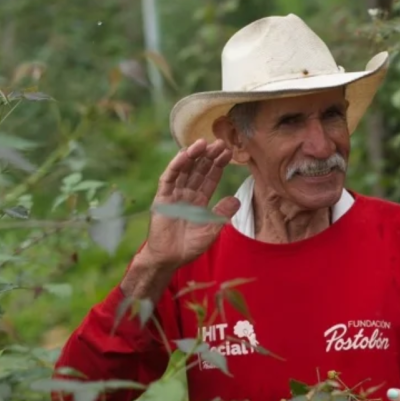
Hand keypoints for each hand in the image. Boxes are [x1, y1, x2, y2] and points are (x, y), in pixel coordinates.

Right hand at [141, 138, 239, 270]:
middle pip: (198, 170)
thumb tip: (236, 199)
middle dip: (209, 156)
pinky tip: (185, 155)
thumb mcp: (212, 229)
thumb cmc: (190, 246)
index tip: (228, 152)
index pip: (210, 178)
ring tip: (203, 143)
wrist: (170, 258)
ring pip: (184, 170)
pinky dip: (176, 166)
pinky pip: (169, 179)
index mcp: (199, 200)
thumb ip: (222, 214)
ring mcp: (174, 195)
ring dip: (193, 156)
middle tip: (219, 142)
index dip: (218, 165)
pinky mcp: (162, 199)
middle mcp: (186, 194)